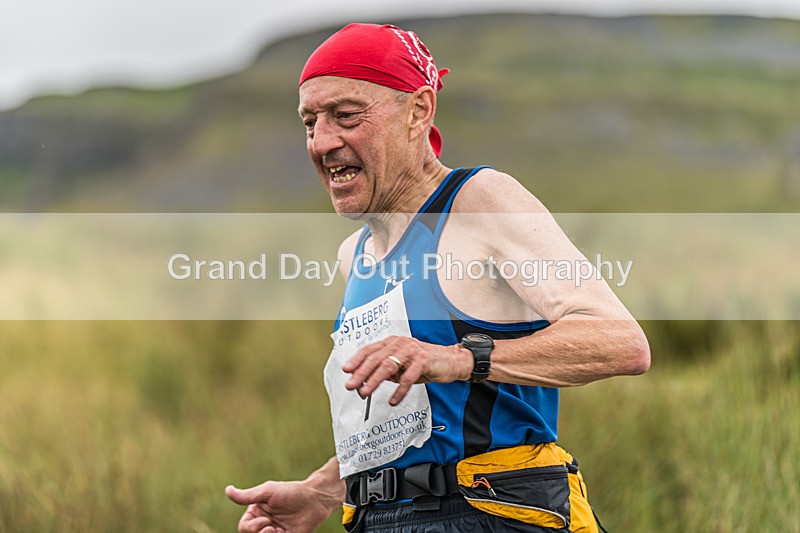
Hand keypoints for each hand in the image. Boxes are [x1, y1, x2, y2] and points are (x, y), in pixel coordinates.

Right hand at [225, 478, 338, 532]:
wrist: (314, 500)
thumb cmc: (290, 492)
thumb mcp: (267, 492)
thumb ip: (247, 496)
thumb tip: (227, 490)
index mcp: (256, 512)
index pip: (244, 527)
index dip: (251, 528)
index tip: (265, 520)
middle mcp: (264, 524)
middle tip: (272, 526)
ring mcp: (275, 532)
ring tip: (278, 530)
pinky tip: (285, 532)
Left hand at [343, 336, 472, 404]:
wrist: (450, 361)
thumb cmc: (424, 363)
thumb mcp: (402, 365)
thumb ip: (386, 369)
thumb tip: (366, 380)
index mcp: (393, 342)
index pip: (370, 350)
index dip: (357, 360)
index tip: (346, 370)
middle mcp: (400, 343)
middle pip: (376, 358)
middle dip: (361, 373)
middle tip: (352, 385)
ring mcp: (412, 350)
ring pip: (388, 366)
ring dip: (375, 381)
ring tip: (366, 392)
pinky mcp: (423, 360)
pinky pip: (408, 377)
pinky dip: (399, 390)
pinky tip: (393, 400)